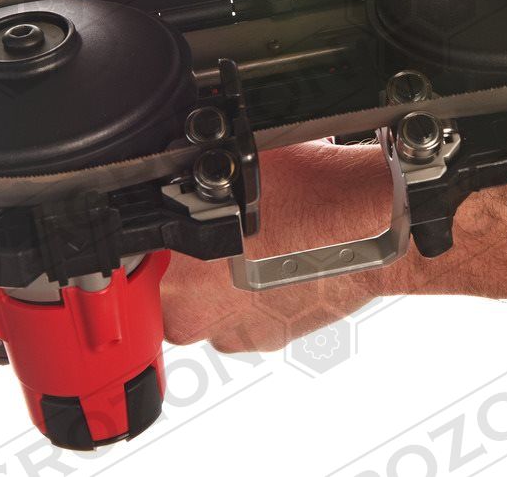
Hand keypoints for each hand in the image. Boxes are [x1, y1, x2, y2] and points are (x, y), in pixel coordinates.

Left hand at [160, 141, 397, 352]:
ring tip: (257, 243)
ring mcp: (236, 333)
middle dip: (192, 260)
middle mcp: (198, 315)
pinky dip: (255, 294)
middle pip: (172, 285)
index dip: (160, 237)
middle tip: (222, 228)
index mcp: (175, 274)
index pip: (138, 261)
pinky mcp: (269, 339)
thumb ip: (188, 180)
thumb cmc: (306, 195)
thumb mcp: (228, 167)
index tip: (178, 223)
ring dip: (225, 280)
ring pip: (210, 304)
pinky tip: (277, 260)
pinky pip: (245, 316)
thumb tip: (171, 169)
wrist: (368, 227)